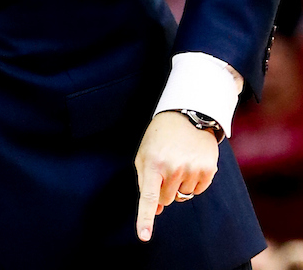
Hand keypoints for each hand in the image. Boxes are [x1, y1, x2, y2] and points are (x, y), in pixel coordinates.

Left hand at [134, 110, 219, 241]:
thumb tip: (156, 210)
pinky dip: (194, 182)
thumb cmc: (159, 138)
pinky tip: (191, 163)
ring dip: (180, 185)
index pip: (148, 197)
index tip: (144, 236)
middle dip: (164, 190)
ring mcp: (192, 169)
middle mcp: (172, 168)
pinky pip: (199, 190)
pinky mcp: (208, 170)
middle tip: (165, 168)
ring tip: (179, 161)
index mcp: (152, 164)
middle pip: (167, 200)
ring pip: (184, 195)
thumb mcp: (144, 155)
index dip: (145, 218)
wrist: (186, 116)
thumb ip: (146, 183)